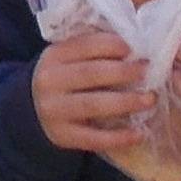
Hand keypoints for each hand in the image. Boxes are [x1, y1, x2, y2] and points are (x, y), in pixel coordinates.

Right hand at [29, 27, 154, 153]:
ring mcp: (54, 111)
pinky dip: (118, 137)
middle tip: (148, 71)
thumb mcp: (67, 59)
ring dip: (126, 102)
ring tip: (149, 99)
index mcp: (54, 56)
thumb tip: (134, 43)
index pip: (84, 45)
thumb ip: (92, 50)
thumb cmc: (62, 79)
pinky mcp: (62, 136)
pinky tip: (139, 134)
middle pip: (91, 73)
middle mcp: (50, 81)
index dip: (112, 45)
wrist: (30, 110)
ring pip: (94, 104)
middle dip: (124, 72)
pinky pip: (93, 138)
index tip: (136, 48)